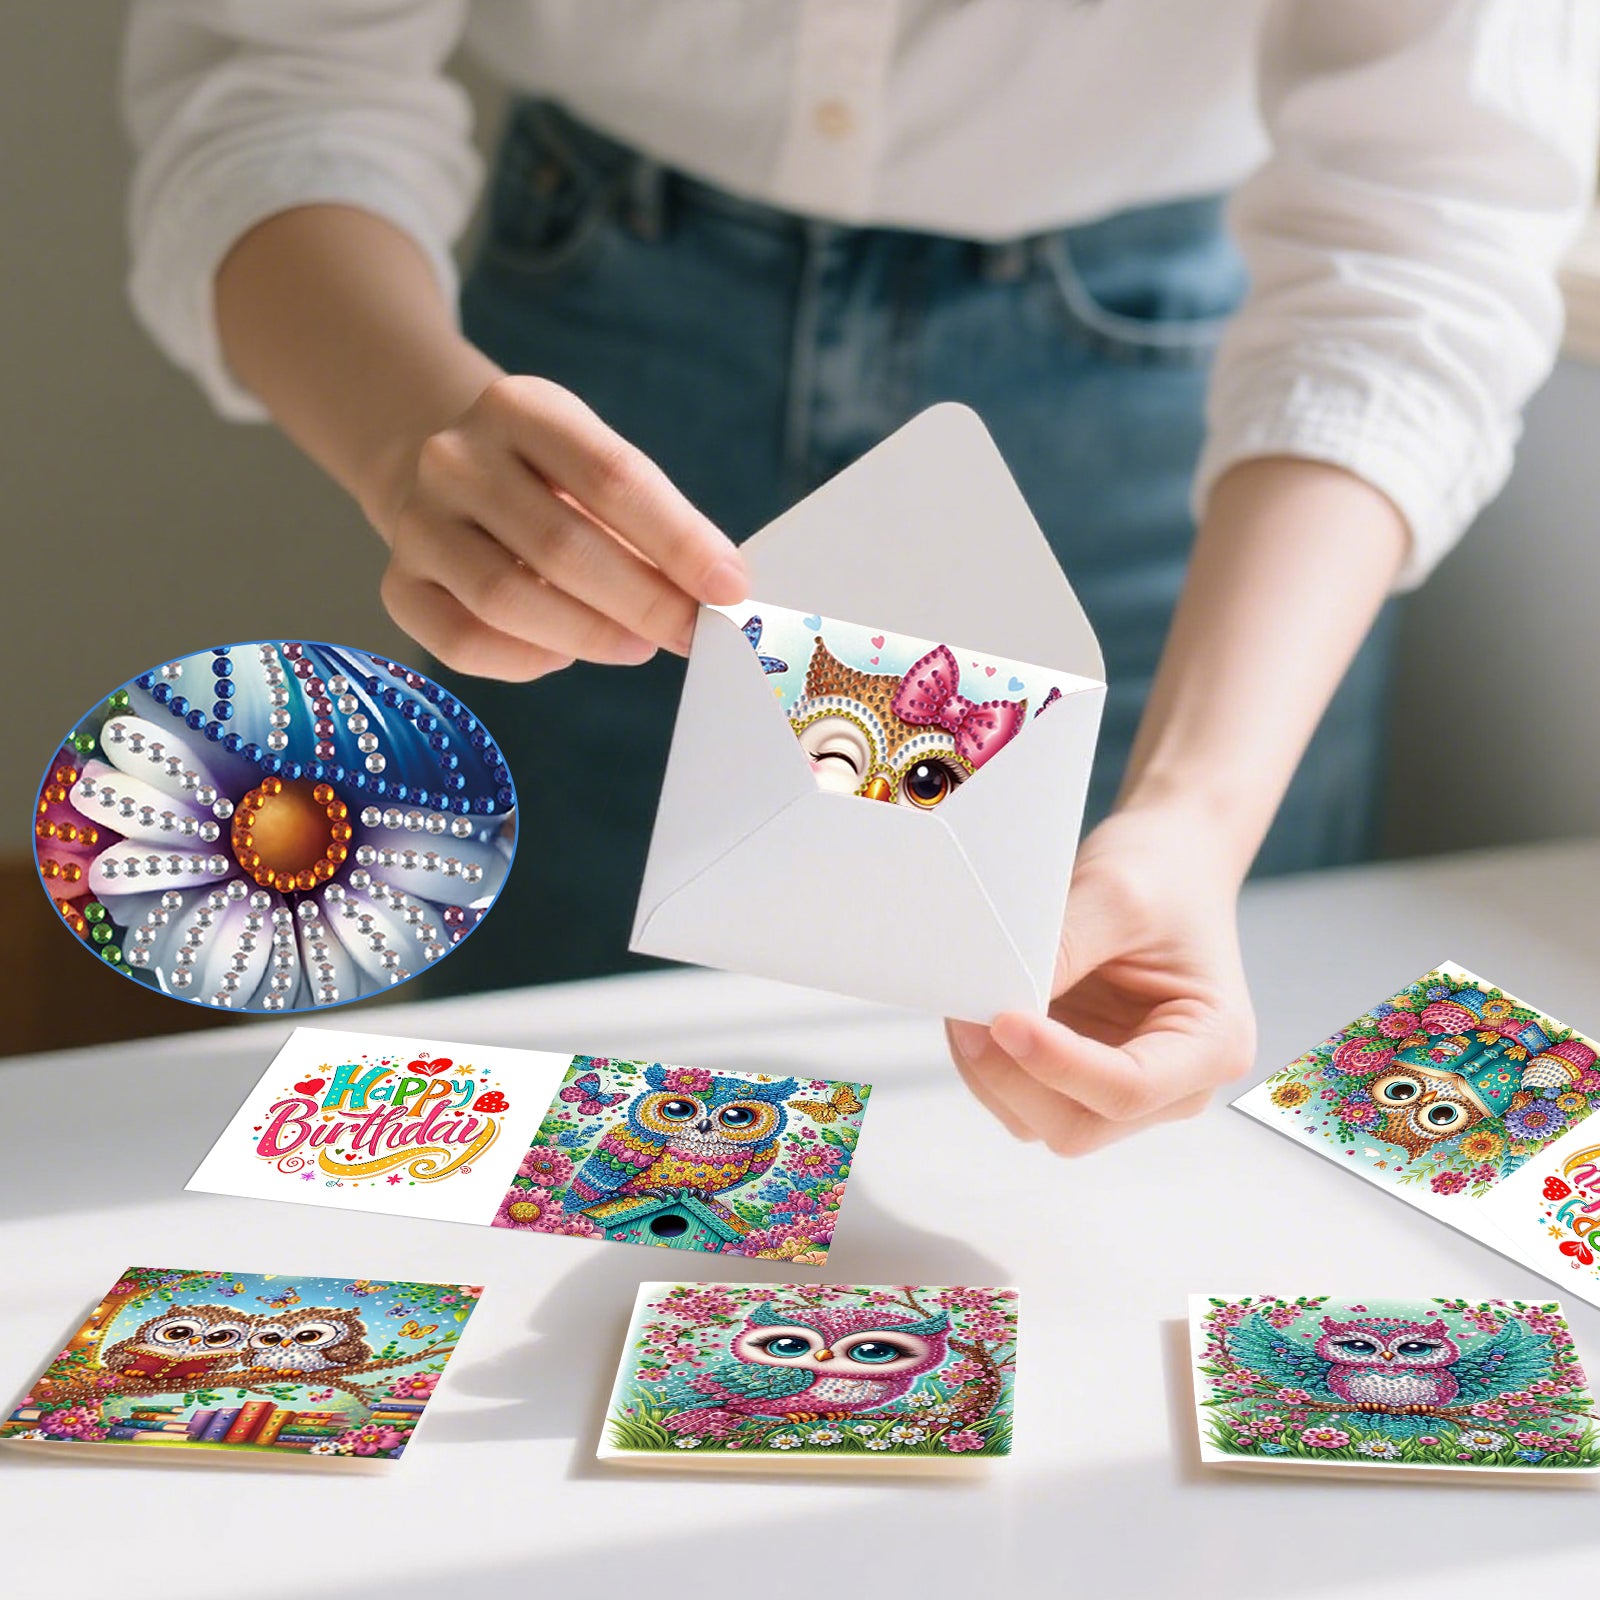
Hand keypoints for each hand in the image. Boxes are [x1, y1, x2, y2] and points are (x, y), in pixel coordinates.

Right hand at [375, 375, 748, 679]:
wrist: (442, 468)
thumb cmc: (549, 480)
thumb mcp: (595, 466)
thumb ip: (652, 525)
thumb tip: (719, 595)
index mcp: (520, 408)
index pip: (613, 476)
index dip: (679, 540)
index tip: (730, 587)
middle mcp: (455, 459)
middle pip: (561, 545)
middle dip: (643, 601)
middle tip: (693, 633)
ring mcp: (417, 522)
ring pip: (506, 599)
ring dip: (589, 636)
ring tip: (639, 646)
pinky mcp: (398, 585)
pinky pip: (463, 642)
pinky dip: (526, 660)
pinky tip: (564, 654)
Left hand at [945, 802, 1255, 1154]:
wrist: (1170, 860)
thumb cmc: (1164, 875)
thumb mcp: (1116, 896)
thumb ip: (1064, 951)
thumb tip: (1000, 997)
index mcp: (1213, 1044)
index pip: (1129, 1088)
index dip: (1058, 1064)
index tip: (1003, 1020)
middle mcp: (1174, 1084)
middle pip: (1079, 1124)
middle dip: (1014, 1078)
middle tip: (969, 1019)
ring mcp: (1124, 1084)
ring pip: (1042, 1121)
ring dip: (994, 1075)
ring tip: (971, 1009)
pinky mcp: (1081, 1074)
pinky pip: (1025, 1096)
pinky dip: (992, 1066)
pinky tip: (981, 1017)